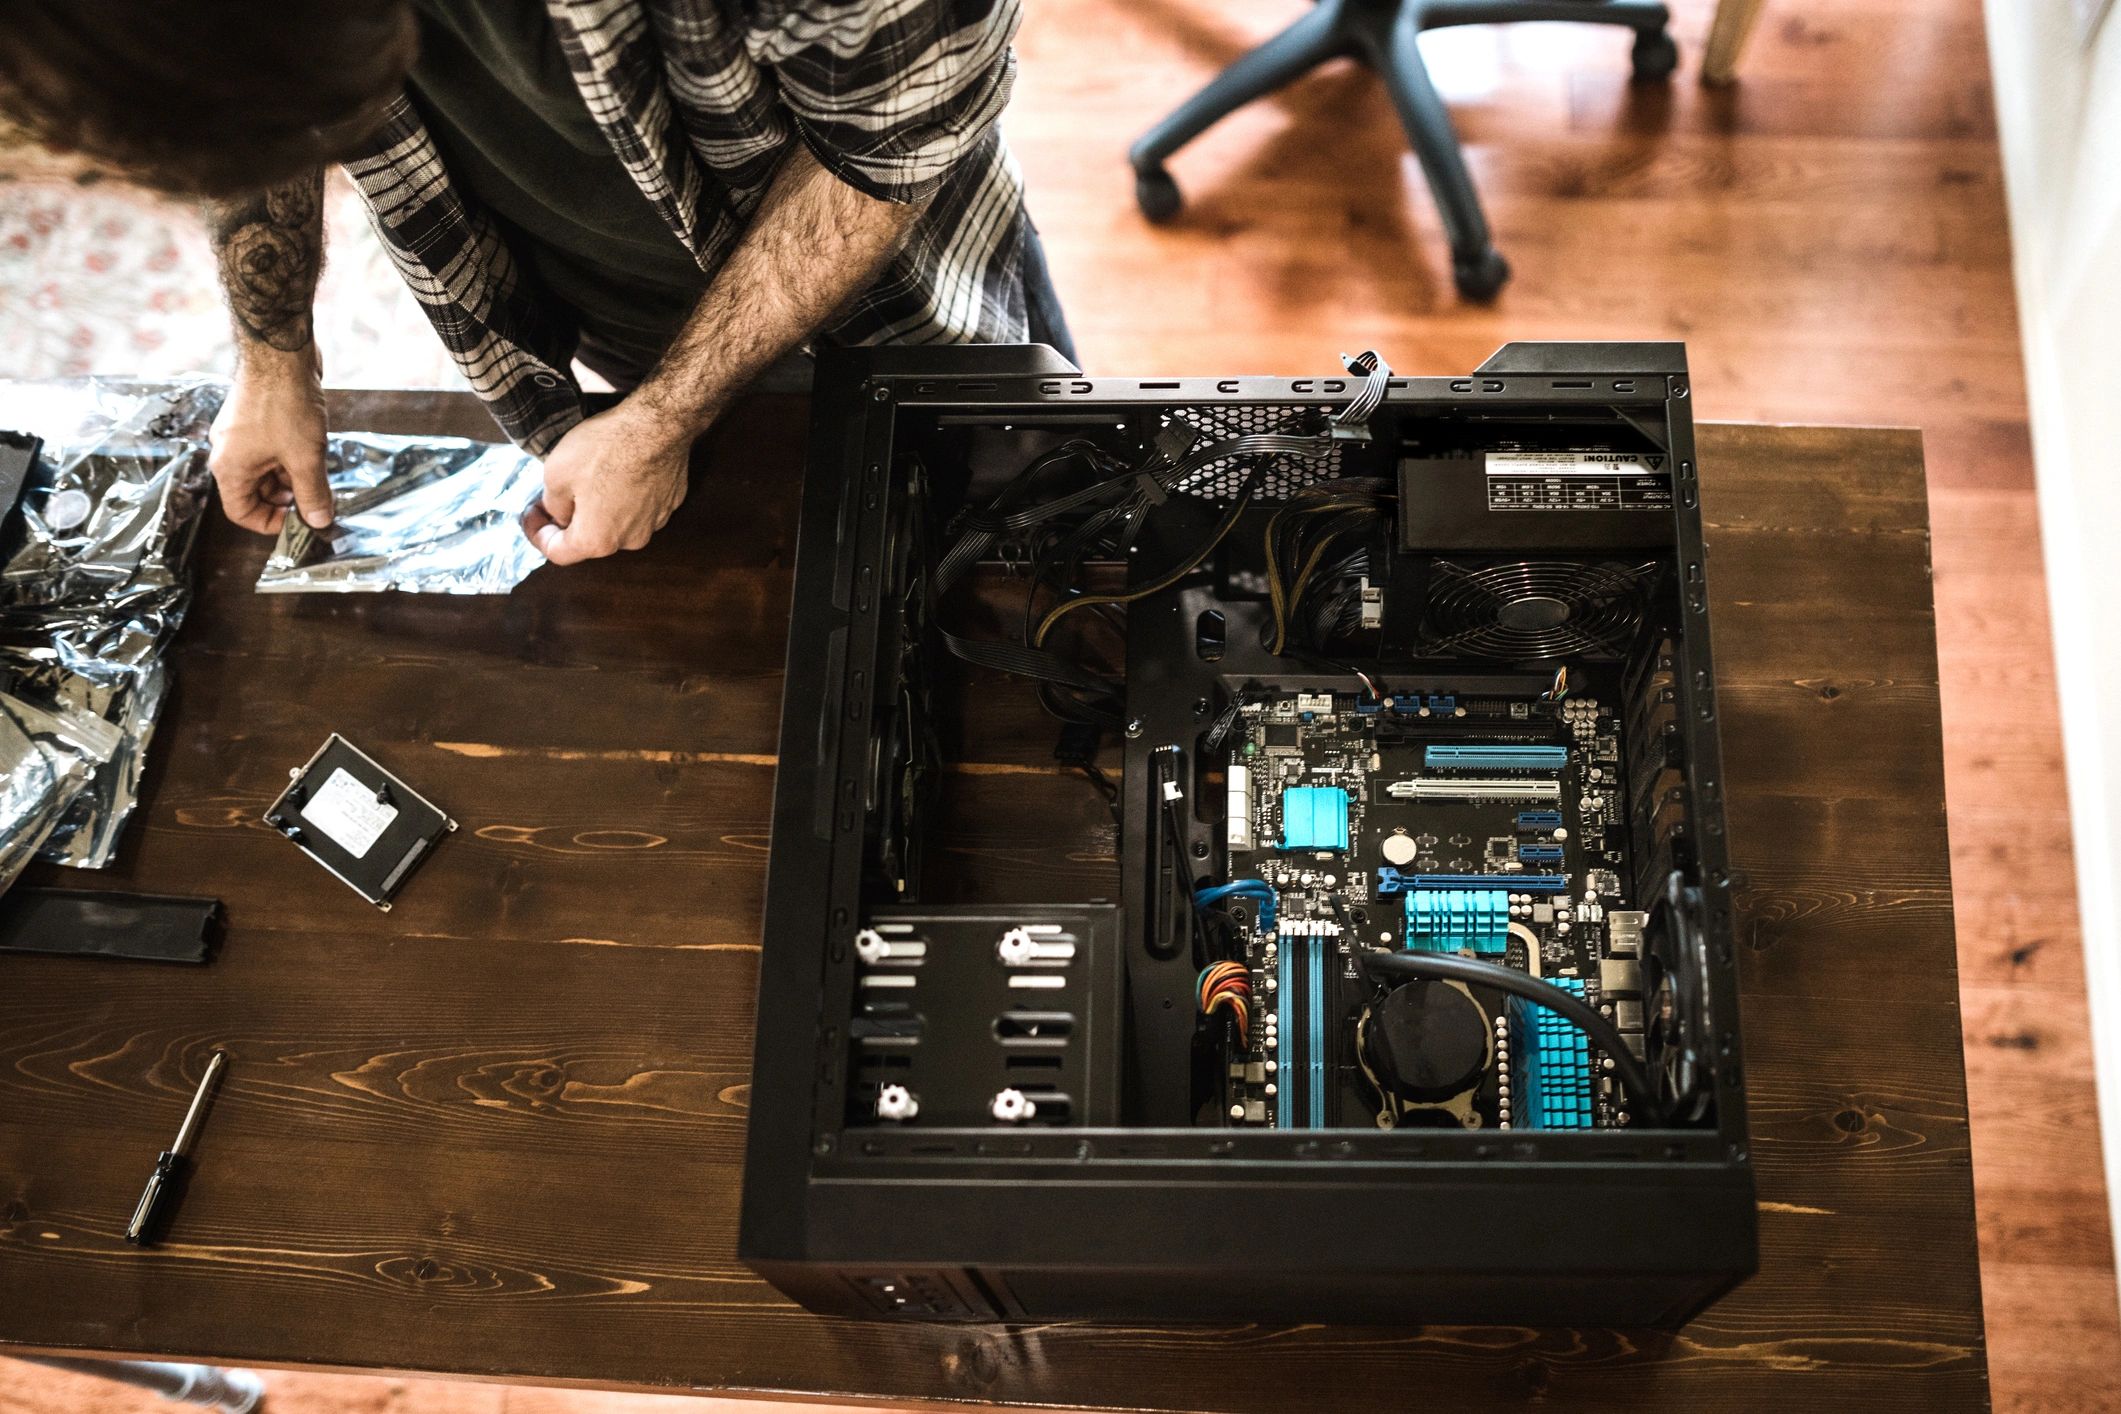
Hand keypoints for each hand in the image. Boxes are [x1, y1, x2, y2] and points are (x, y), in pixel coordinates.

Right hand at [208, 344, 331, 533]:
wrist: (280, 354)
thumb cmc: (284, 405)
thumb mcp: (305, 458)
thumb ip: (312, 494)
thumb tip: (319, 521)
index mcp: (229, 468)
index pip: (240, 512)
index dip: (269, 524)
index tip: (298, 523)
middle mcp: (229, 452)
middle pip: (255, 492)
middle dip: (286, 501)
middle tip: (317, 502)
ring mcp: (242, 435)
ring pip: (266, 471)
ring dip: (292, 480)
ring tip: (320, 479)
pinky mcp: (256, 421)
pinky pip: (272, 451)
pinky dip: (290, 459)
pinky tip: (315, 456)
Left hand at [523, 400, 695, 564]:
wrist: (656, 425)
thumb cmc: (606, 449)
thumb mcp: (555, 474)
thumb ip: (552, 504)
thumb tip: (560, 513)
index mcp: (596, 540)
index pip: (557, 552)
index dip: (536, 533)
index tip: (530, 513)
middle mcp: (628, 541)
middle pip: (590, 539)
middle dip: (569, 520)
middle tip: (554, 494)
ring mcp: (653, 524)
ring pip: (616, 524)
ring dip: (599, 508)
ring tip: (590, 478)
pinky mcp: (668, 504)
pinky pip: (639, 508)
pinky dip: (624, 497)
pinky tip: (618, 472)